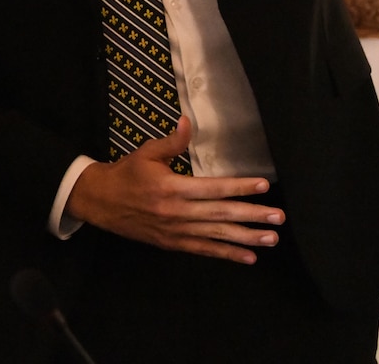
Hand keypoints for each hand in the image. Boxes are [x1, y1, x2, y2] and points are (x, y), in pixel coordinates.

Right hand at [63, 118, 282, 262]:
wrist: (100, 202)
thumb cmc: (126, 174)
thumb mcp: (147, 153)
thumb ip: (172, 142)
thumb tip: (188, 122)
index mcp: (172, 187)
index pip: (213, 188)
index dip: (239, 187)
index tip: (263, 186)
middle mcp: (177, 212)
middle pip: (220, 215)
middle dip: (252, 215)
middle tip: (278, 217)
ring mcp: (175, 231)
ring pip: (216, 236)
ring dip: (246, 238)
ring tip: (270, 238)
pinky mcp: (172, 244)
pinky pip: (204, 251)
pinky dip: (227, 254)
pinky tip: (249, 257)